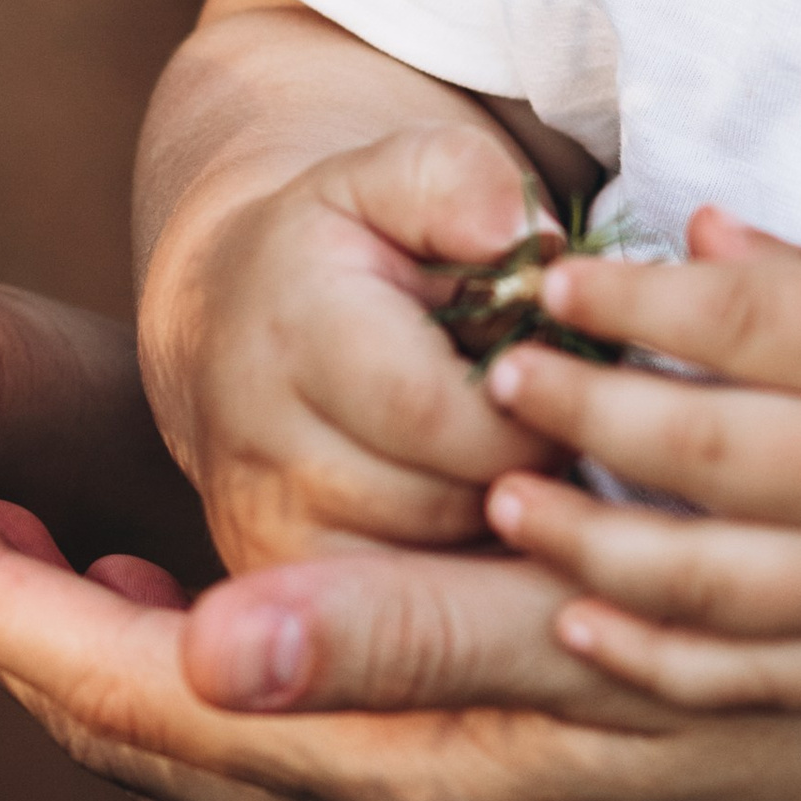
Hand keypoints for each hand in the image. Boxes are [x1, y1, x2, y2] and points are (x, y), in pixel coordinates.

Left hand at [0, 465, 800, 800]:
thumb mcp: (626, 653)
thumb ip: (406, 641)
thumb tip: (193, 647)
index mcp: (415, 795)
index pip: (135, 700)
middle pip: (136, 743)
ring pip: (204, 766)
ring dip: (87, 654)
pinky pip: (289, 777)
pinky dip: (202, 694)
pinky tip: (189, 622)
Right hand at [138, 112, 556, 570]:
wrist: (228, 319)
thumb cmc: (345, 243)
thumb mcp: (395, 175)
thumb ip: (458, 182)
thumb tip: (522, 238)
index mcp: (292, 329)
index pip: (434, 412)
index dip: (530, 411)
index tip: (572, 385)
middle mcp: (256, 446)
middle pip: (442, 503)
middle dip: (528, 476)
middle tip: (558, 431)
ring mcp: (259, 533)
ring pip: (432, 579)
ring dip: (500, 535)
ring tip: (517, 470)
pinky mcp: (280, 591)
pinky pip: (405, 624)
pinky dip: (463, 581)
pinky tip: (484, 527)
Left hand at [480, 206, 800, 709]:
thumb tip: (696, 233)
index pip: (734, 318)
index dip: (626, 298)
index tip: (548, 282)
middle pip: (699, 447)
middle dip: (580, 414)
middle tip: (496, 384)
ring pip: (708, 580)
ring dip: (589, 546)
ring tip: (505, 506)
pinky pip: (759, 676)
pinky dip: (662, 663)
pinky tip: (582, 627)